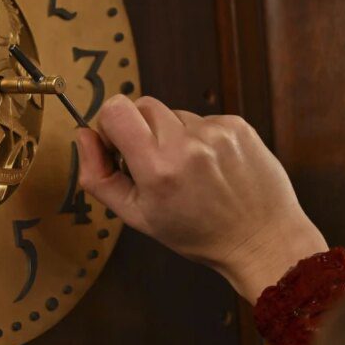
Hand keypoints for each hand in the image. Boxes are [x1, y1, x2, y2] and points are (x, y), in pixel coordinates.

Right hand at [76, 95, 327, 302]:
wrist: (262, 239)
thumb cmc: (197, 233)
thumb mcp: (136, 216)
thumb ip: (98, 176)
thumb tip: (83, 135)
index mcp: (157, 168)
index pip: (115, 109)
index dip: (110, 125)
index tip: (120, 148)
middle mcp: (187, 144)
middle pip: (141, 105)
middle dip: (140, 129)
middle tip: (154, 163)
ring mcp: (215, 132)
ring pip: (173, 113)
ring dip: (172, 135)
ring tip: (190, 171)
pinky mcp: (237, 125)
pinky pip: (201, 119)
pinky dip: (199, 138)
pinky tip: (211, 167)